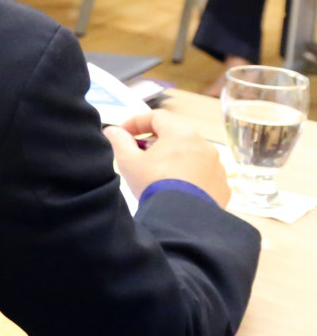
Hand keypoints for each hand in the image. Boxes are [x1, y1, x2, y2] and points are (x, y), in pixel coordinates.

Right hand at [105, 111, 230, 206]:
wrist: (183, 218)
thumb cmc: (153, 182)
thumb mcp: (128, 161)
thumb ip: (119, 141)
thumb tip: (112, 130)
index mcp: (180, 133)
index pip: (157, 117)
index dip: (137, 122)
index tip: (123, 134)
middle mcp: (203, 144)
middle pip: (176, 134)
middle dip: (156, 140)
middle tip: (140, 153)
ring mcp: (216, 165)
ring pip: (192, 154)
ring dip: (175, 158)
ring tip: (159, 173)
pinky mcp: (222, 185)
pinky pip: (203, 173)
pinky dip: (190, 175)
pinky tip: (177, 188)